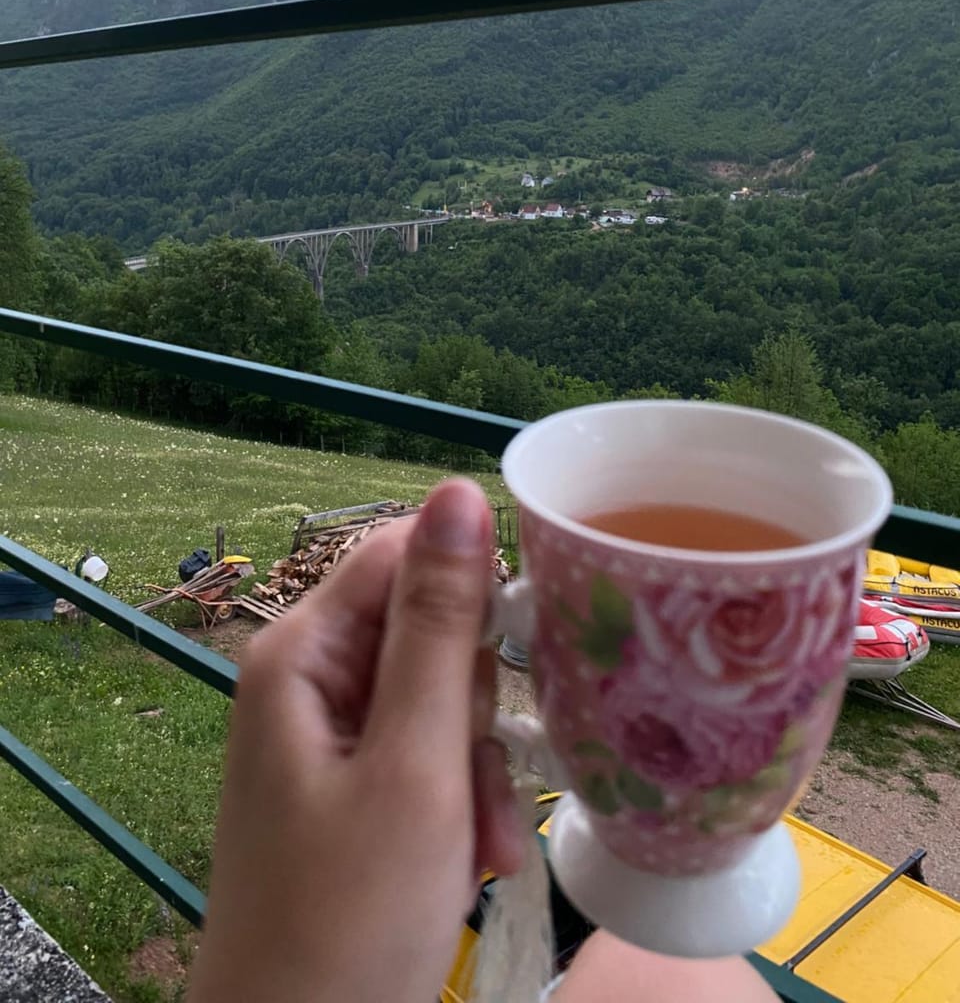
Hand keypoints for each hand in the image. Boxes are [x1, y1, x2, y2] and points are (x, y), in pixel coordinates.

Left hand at [188, 478, 524, 1002]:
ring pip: (438, 701)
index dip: (474, 585)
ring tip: (485, 843)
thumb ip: (440, 626)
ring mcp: (328, 738)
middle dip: (475, 705)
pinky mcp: (351, 788)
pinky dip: (460, 802)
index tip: (534, 638)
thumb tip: (460, 491)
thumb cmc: (353, 916)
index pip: (402, 552)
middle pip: (427, 630)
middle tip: (486, 777)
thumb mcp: (415, 764)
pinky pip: (424, 757)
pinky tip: (476, 860)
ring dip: (478, 768)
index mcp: (304, 652)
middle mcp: (309, 680)